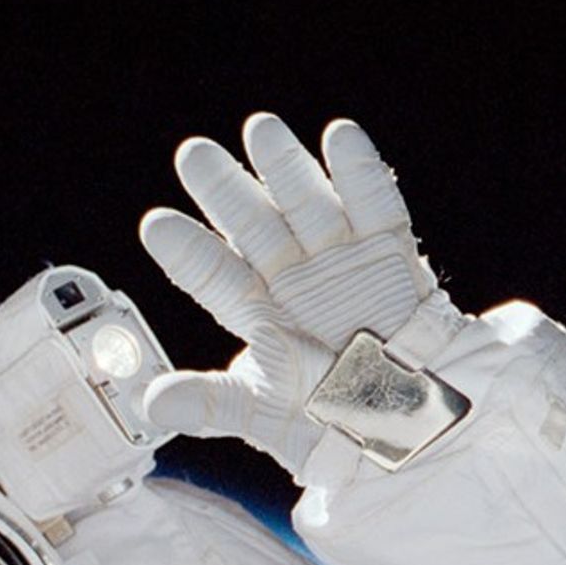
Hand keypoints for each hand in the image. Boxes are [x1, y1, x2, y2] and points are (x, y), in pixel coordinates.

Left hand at [139, 114, 463, 472]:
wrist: (416, 434)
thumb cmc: (336, 428)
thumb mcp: (267, 417)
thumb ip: (212, 404)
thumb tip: (149, 404)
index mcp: (257, 314)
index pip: (211, 274)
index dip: (186, 250)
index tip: (157, 225)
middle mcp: (293, 280)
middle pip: (251, 225)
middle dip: (224, 190)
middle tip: (195, 155)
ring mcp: (340, 263)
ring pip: (305, 205)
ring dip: (284, 168)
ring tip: (261, 130)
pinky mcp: (389, 258)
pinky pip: (375, 210)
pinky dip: (360, 174)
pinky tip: (339, 136)